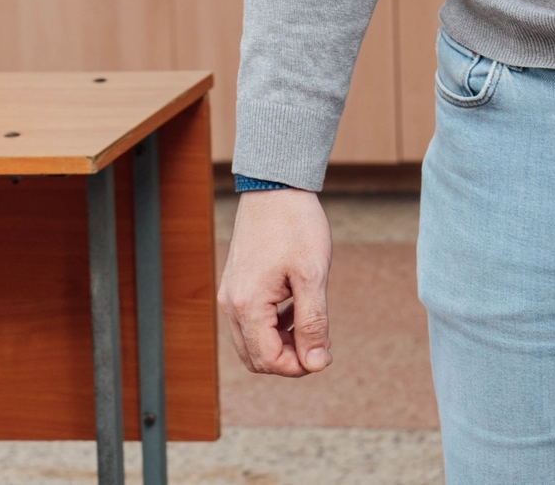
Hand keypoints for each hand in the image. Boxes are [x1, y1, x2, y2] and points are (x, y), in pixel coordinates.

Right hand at [219, 188, 333, 374]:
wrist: (276, 187)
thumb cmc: (296, 226)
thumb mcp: (312, 275)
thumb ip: (313, 322)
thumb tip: (316, 363)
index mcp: (247, 305)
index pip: (268, 360)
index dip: (298, 366)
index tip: (324, 355)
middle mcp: (231, 305)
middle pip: (256, 358)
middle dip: (289, 359)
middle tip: (319, 343)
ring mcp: (230, 295)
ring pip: (252, 342)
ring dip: (282, 343)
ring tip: (311, 324)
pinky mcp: (236, 285)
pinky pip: (251, 322)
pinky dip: (274, 326)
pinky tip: (297, 309)